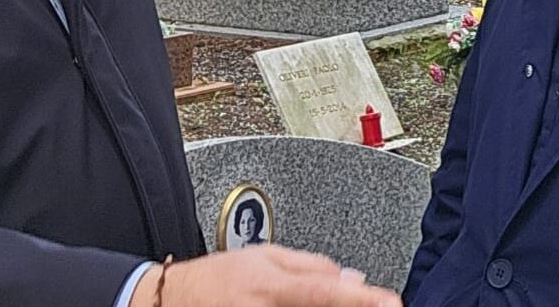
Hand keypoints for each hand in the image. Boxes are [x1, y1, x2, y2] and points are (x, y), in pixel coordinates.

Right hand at [129, 246, 401, 306]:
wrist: (169, 300)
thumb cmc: (217, 278)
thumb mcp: (264, 256)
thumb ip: (311, 266)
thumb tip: (351, 278)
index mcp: (270, 284)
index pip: (325, 291)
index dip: (361, 299)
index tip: (389, 302)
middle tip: (375, 303)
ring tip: (334, 300)